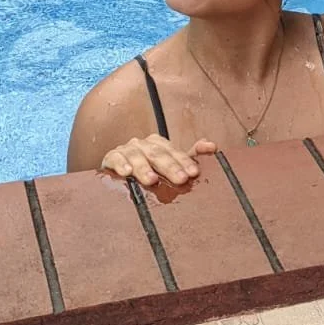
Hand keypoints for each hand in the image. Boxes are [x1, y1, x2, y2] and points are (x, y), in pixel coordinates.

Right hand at [100, 135, 216, 188]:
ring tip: (152, 180)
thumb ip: (190, 156)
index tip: (194, 173)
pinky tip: (126, 172)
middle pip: (157, 153)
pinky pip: (115, 158)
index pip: (173, 151)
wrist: (116, 173)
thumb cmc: (148, 170)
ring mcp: (126, 150)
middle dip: (170, 166)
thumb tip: (213, 146)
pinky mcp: (110, 158)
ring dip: (144, 167)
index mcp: (158, 144)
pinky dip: (120, 164)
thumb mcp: (169, 164)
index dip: (184, 161)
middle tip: (181, 179)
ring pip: (137, 155)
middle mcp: (142, 144)